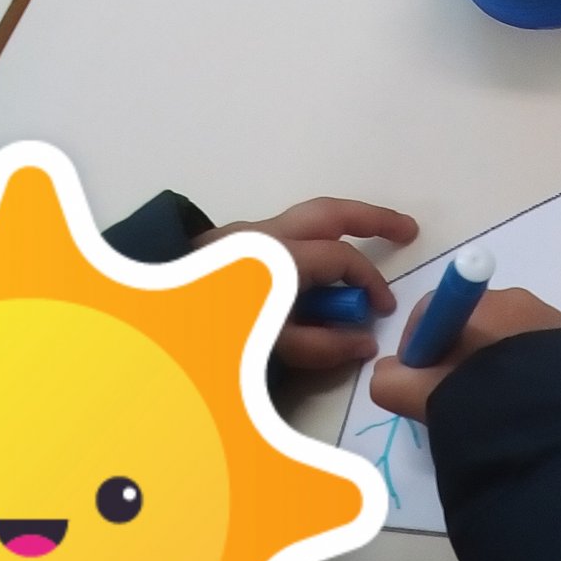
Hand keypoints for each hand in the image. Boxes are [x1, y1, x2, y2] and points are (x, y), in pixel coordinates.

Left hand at [195, 198, 418, 370]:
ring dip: (341, 227)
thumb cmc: (215, 332)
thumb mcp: (272, 347)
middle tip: (407, 229)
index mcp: (283, 256)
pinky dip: (310, 242)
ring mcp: (244, 233)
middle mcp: (266, 233)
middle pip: (332, 213)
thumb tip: (366, 343)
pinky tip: (313, 269)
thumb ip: (323, 346)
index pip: (344, 260)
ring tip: (369, 238)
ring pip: (306, 218)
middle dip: (374, 218)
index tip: (382, 310)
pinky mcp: (230, 242)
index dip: (371, 283)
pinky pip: (284, 233)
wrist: (153, 320)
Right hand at [370, 288, 560, 421]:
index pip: (432, 313)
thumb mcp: (425, 396)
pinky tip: (521, 404)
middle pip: (467, 324)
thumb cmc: (487, 399)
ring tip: (492, 406)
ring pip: (502, 340)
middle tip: (453, 399)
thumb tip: (389, 373)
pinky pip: (532, 353)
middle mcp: (514, 300)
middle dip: (454, 358)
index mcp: (478, 302)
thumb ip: (392, 382)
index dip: (418, 348)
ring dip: (489, 367)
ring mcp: (548, 320)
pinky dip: (521, 373)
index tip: (420, 383)